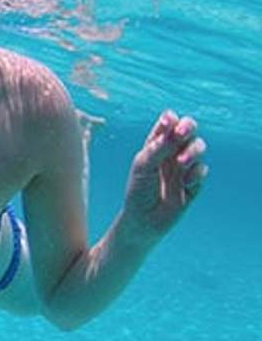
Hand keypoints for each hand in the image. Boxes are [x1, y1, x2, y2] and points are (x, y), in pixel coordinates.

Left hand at [121, 110, 206, 244]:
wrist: (144, 220)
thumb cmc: (138, 191)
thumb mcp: (144, 166)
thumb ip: (159, 146)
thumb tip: (174, 126)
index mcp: (155, 145)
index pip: (167, 124)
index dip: (170, 119)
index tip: (169, 121)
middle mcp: (171, 152)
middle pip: (188, 130)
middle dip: (188, 127)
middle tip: (182, 132)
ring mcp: (184, 166)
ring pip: (198, 147)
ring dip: (193, 151)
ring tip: (182, 162)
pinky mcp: (193, 182)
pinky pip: (202, 170)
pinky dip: (196, 173)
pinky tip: (186, 182)